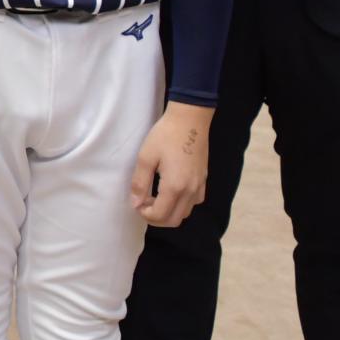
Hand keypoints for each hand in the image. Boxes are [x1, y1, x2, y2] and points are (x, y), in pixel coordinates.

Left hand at [131, 102, 212, 226]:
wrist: (190, 120)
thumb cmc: (165, 135)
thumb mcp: (145, 157)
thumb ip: (140, 183)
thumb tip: (136, 203)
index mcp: (175, 187)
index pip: (160, 215)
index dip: (146, 214)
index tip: (137, 204)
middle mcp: (190, 191)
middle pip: (174, 220)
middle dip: (156, 218)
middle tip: (144, 204)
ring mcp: (199, 186)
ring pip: (185, 213)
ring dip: (169, 212)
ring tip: (155, 197)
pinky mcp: (203, 180)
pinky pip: (194, 202)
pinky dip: (181, 205)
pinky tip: (170, 192)